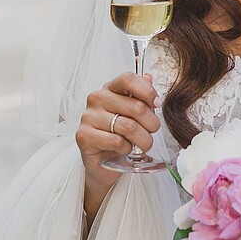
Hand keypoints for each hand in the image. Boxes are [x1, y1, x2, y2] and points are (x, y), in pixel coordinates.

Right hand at [76, 70, 160, 189]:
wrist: (102, 162)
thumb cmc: (120, 135)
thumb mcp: (134, 115)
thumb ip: (142, 97)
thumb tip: (148, 77)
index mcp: (110, 88)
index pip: (128, 79)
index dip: (147, 91)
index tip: (157, 104)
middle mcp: (97, 98)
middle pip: (136, 106)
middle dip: (152, 123)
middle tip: (152, 132)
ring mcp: (88, 116)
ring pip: (129, 127)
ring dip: (143, 140)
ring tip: (143, 144)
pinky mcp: (84, 136)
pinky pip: (116, 141)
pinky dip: (127, 148)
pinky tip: (124, 149)